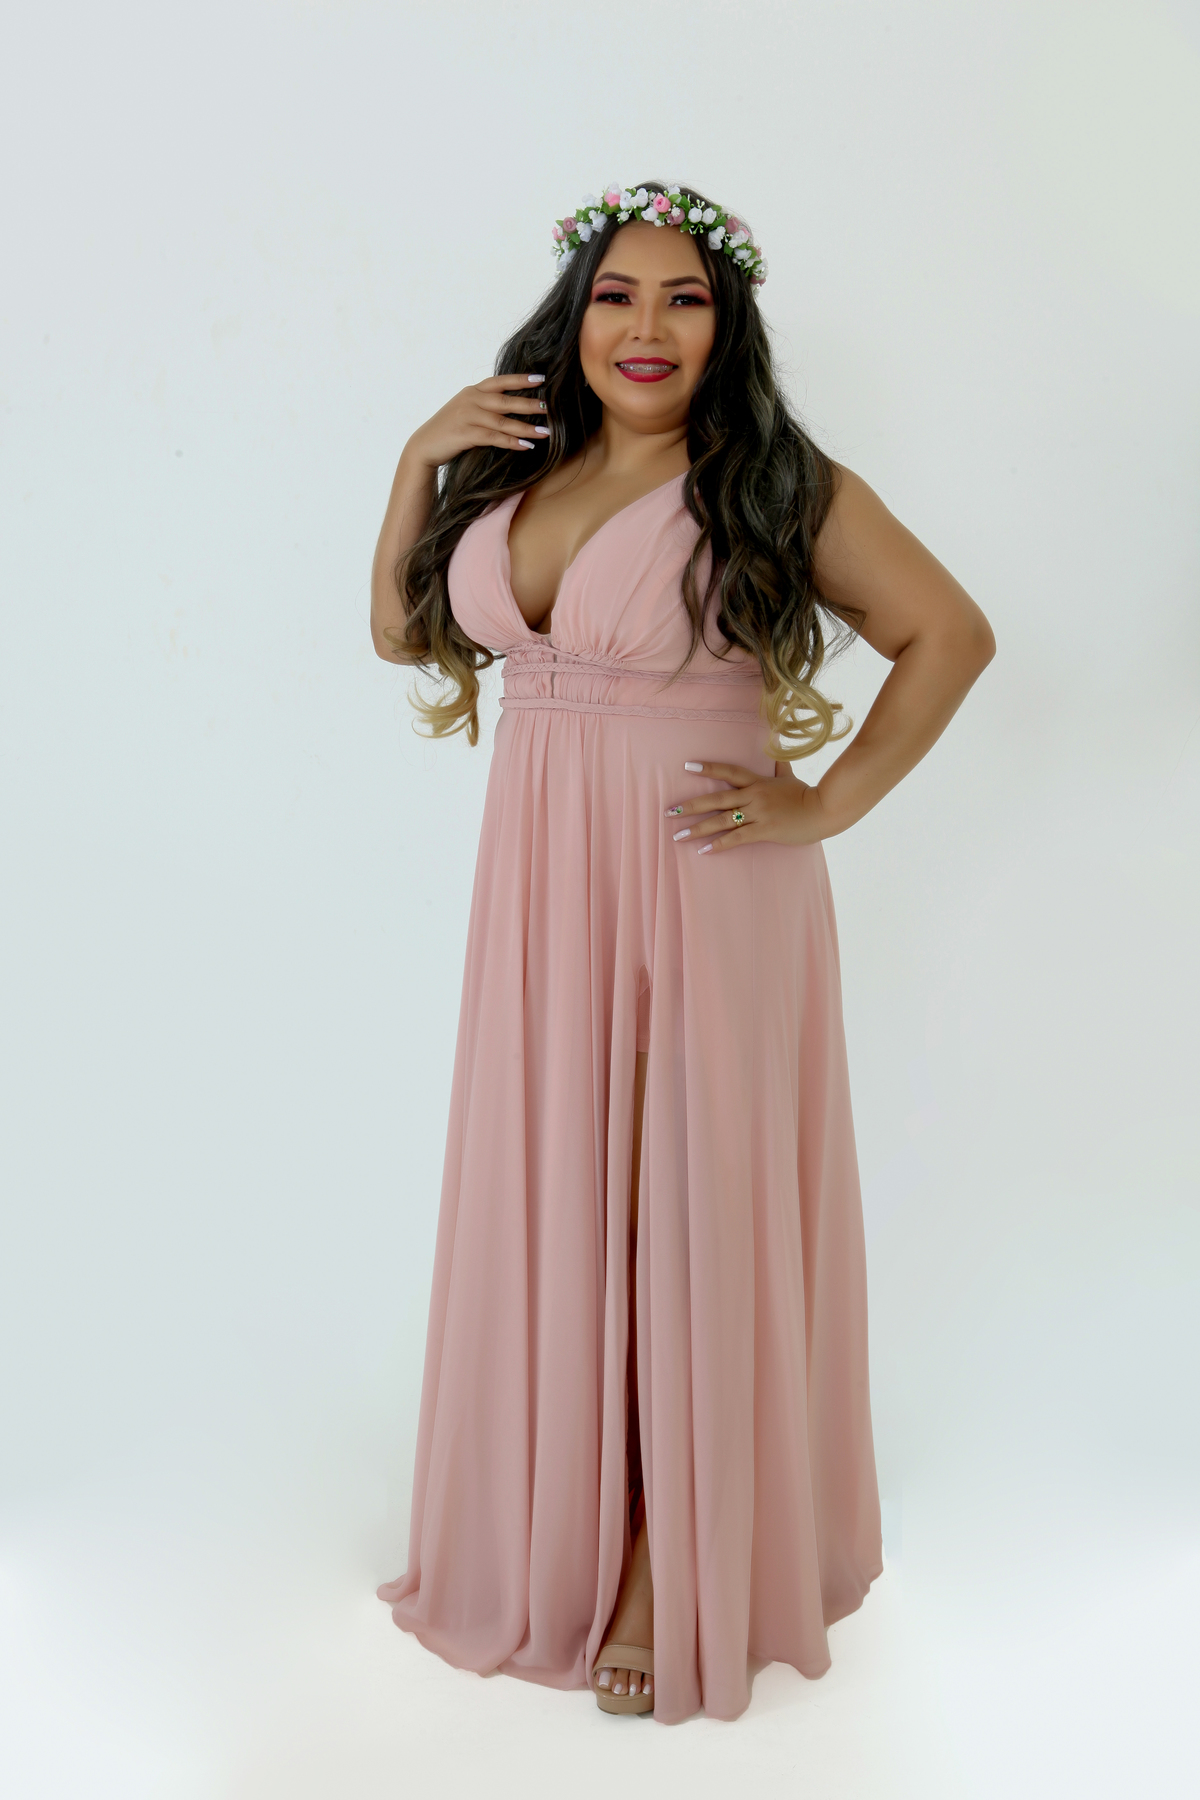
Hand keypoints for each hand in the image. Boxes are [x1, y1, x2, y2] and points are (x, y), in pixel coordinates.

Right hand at [405, 373, 550, 467]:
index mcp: (472, 391)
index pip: (500, 381)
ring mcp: (467, 417)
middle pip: (505, 400)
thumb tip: (511, 407)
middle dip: (530, 405)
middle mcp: (470, 400)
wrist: (424, 446)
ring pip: (502, 421)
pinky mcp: (465, 435)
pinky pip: (493, 438)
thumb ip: (484, 405)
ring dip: (526, 427)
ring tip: (546, 432)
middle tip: (550, 408)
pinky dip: (511, 443)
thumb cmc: (449, 430)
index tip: (542, 379)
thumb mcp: (465, 411)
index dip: (521, 379)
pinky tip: (526, 446)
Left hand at [664, 761, 830, 853]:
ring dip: (698, 828)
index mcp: (757, 782)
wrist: (825, 809)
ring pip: (722, 820)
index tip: (687, 767)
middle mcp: (754, 795)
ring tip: (678, 836)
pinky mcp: (765, 830)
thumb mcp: (789, 776)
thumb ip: (778, 763)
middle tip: (668, 811)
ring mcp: (759, 813)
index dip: (708, 768)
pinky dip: (719, 844)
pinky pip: (737, 838)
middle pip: (716, 799)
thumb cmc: (807, 794)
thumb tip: (775, 743)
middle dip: (691, 805)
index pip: (729, 771)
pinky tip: (703, 850)